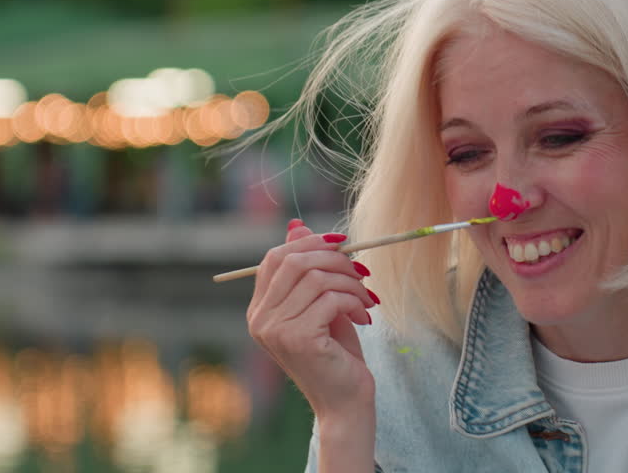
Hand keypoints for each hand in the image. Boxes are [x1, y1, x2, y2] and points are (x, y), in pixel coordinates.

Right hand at [246, 219, 378, 420]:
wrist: (345, 403)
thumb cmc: (336, 353)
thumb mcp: (321, 304)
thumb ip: (308, 270)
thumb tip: (296, 224)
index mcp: (259, 310)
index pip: (274, 258)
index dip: (307, 242)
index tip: (341, 244)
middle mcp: (260, 319)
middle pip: (294, 262)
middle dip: (335, 259)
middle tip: (362, 271)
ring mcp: (275, 329)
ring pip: (317, 278)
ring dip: (351, 283)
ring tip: (367, 299)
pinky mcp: (298, 338)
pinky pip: (330, 298)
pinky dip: (354, 301)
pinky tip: (365, 317)